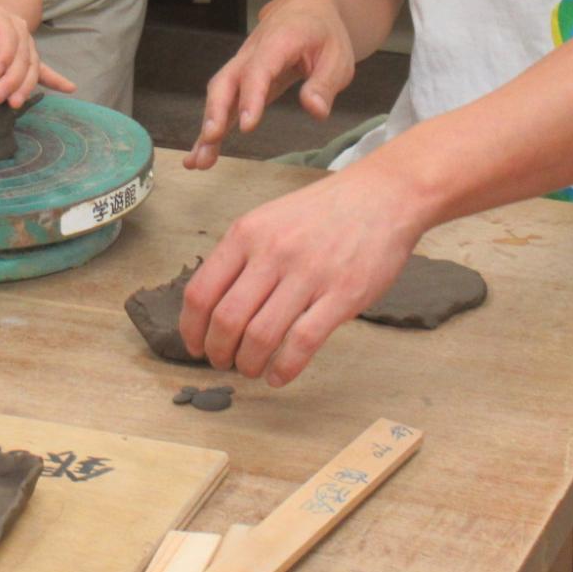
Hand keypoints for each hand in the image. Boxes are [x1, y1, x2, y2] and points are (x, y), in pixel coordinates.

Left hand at [0, 3, 74, 106]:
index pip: (7, 36)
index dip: (4, 55)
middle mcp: (18, 27)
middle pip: (22, 54)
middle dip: (13, 78)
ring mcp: (28, 42)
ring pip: (33, 65)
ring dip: (26, 86)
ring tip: (14, 104)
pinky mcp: (31, 57)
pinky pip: (45, 69)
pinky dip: (57, 80)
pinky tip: (70, 88)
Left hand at [178, 164, 421, 384]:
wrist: (382, 196)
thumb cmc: (324, 212)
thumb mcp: (269, 219)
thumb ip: (241, 256)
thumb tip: (212, 305)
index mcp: (247, 234)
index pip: (201, 291)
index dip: (190, 329)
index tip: (195, 346)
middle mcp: (273, 253)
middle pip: (225, 319)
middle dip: (217, 353)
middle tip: (223, 363)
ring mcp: (309, 274)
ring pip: (260, 336)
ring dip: (248, 364)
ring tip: (251, 369)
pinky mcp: (342, 295)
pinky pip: (302, 342)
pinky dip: (284, 368)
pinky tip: (279, 375)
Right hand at [185, 0, 356, 170]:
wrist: (307, 7)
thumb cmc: (323, 32)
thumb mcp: (338, 57)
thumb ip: (324, 84)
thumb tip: (315, 110)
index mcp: (278, 42)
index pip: (258, 71)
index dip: (250, 98)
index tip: (246, 126)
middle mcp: (251, 53)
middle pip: (225, 81)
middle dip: (215, 112)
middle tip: (211, 140)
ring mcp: (242, 66)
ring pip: (218, 95)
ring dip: (207, 127)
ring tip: (198, 161)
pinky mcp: (241, 81)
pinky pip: (223, 103)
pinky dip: (211, 129)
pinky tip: (202, 154)